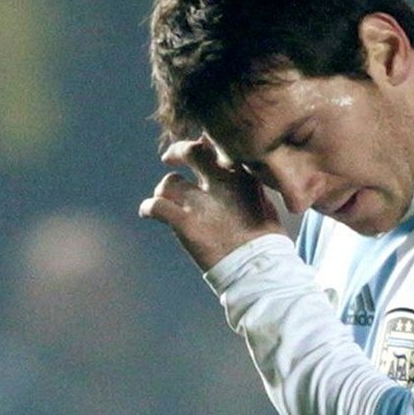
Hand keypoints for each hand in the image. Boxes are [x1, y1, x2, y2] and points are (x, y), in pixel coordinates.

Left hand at [138, 137, 282, 271]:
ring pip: (169, 183)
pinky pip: (156, 206)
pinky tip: (147, 212)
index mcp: (242, 175)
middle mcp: (220, 183)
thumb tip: (240, 172)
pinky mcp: (186, 225)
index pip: (217, 145)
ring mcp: (201, 204)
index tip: (201, 146)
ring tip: (165, 200)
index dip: (205, 143)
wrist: (259, 271)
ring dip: (164, 191)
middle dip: (178, 152)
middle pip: (191, 152)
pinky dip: (148, 208)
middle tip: (169, 158)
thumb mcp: (264, 204)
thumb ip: (248, 185)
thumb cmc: (266, 243)